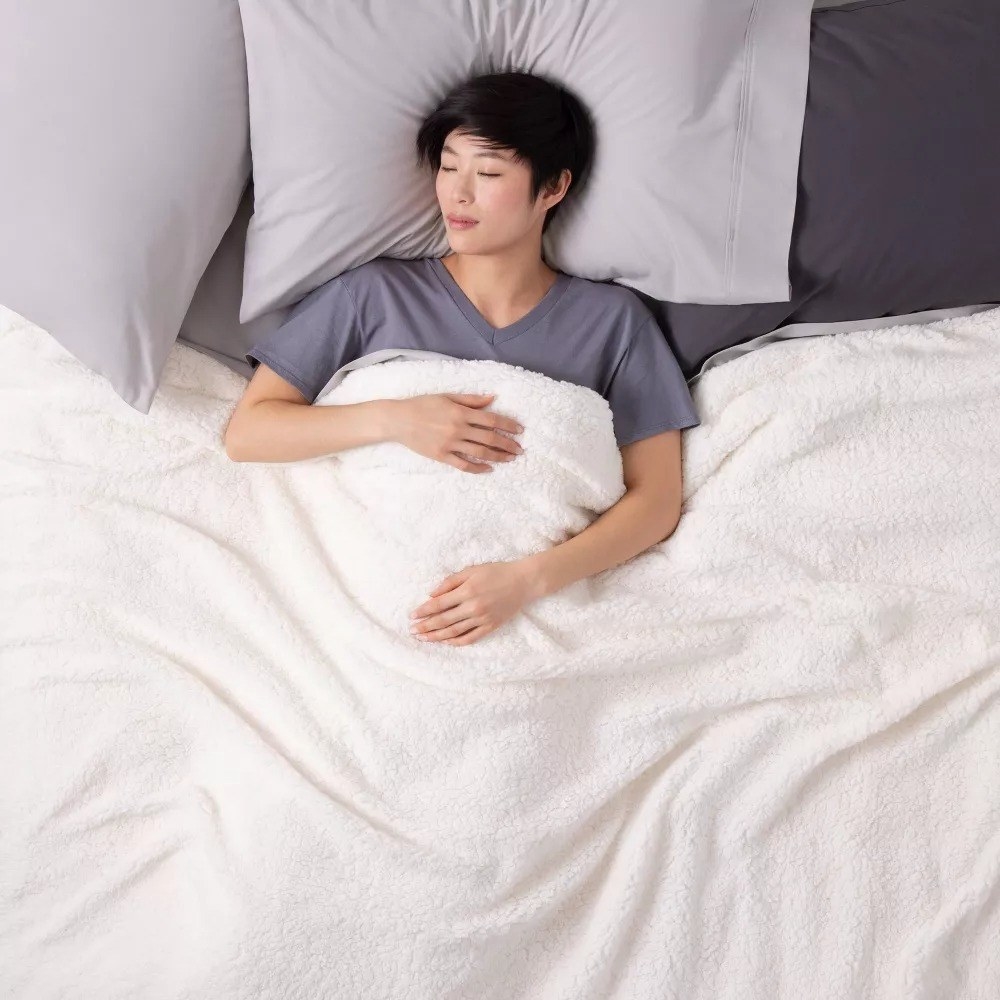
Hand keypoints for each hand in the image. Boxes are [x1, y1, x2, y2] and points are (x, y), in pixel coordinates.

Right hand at [387, 393, 523, 473]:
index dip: (508, 425)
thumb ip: (471, 399)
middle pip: (489, 438)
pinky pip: (463, 464)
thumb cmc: (423, 405)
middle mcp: (458, 429)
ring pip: (480, 453)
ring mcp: (450, 444)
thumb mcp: (447, 397)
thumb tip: (492, 398)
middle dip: (507, 444)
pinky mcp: (442, 456)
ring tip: (510, 459)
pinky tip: (488, 468)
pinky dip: (477, 468)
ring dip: (498, 456)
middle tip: (520, 449)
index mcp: (460, 412)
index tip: (520, 430)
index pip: (491, 419)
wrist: (399, 420)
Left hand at [410, 560, 536, 645]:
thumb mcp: (471, 570)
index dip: (423, 611)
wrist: (523, 582)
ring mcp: (482, 619)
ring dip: (436, 636)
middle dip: (426, 626)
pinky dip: (456, 642)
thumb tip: (431, 594)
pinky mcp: (491, 626)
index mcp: (467, 591)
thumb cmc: (496, 572)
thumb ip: (450, 582)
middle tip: (413, 631)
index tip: (412, 616)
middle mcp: (473, 607)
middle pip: (443, 621)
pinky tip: (446, 642)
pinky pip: (470, 637)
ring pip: (454, 632)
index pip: (438, 604)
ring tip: (424, 638)